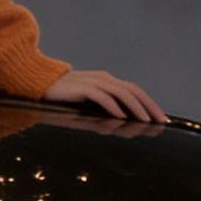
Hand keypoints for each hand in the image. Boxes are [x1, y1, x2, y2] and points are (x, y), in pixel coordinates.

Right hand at [41, 68, 168, 122]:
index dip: (149, 103)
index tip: (161, 119)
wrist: (38, 85)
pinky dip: (113, 106)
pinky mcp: (81, 88)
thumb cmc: (63, 97)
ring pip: (121, 92)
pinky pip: (102, 97)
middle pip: (132, 90)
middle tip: (161, 122)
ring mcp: (92, 82)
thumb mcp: (87, 102)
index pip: (133, 90)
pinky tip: (121, 117)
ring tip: (146, 121)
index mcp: (105, 80)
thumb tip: (125, 121)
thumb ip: (104, 107)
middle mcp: (102, 78)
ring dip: (136, 108)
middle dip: (149, 106)